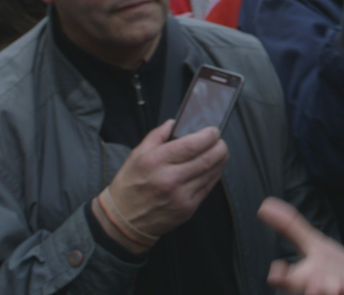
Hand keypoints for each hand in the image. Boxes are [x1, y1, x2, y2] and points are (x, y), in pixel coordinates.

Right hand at [97, 120, 228, 250]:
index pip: (191, 145)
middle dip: (220, 146)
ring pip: (212, 173)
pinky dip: (214, 175)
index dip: (208, 136)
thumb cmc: (129, 186)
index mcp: (155, 162)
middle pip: (207, 159)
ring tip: (219, 151)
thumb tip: (173, 123)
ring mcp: (180, 196)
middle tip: (220, 140)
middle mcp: (169, 179)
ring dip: (220, 160)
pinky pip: (208, 187)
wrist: (123, 221)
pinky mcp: (187, 209)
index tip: (213, 131)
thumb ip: (156, 136)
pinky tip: (212, 168)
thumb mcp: (136, 155)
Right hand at [258, 197, 343, 294]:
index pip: (290, 281)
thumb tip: (264, 205)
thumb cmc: (330, 270)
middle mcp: (328, 290)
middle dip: (317, 291)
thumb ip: (290, 227)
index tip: (276, 273)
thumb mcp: (312, 246)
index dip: (283, 278)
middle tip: (319, 283)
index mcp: (308, 279)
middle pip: (319, 292)